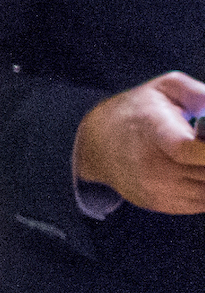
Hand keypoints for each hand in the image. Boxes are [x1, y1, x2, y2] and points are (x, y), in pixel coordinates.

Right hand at [74, 72, 204, 214]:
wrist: (97, 143)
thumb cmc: (138, 111)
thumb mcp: (165, 88)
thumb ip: (199, 93)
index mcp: (154, 130)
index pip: (188, 150)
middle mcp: (150, 164)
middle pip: (204, 172)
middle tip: (202, 147)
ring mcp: (153, 188)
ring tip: (199, 159)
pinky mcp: (158, 203)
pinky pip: (200, 205)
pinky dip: (204, 188)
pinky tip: (196, 170)